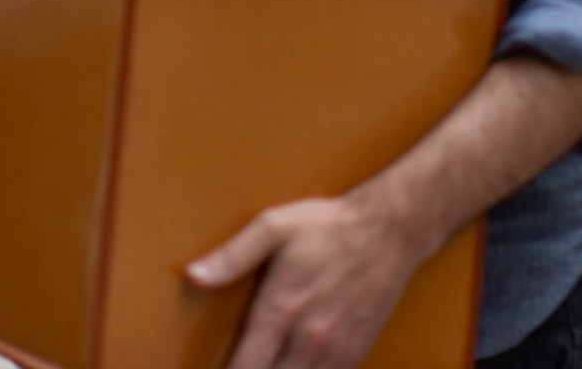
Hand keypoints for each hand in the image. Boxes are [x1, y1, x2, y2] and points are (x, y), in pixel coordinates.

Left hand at [184, 194, 426, 368]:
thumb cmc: (326, 226)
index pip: (246, 366)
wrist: (389, 231)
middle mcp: (308, 338)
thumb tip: (192, 276)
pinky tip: (294, 366)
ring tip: (262, 364)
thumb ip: (231, 256)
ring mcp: (335, 349)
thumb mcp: (272, 227)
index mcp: (281, 309)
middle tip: (236, 366)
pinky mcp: (356, 351)